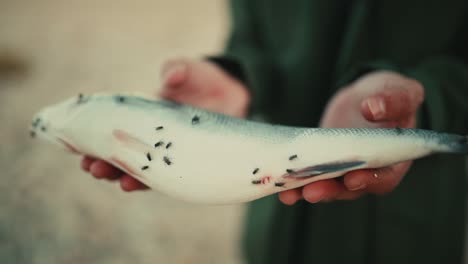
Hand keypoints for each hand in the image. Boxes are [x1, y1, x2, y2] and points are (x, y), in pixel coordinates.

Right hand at [82, 58, 249, 190]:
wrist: (234, 95)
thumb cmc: (205, 80)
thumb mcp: (190, 70)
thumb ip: (178, 69)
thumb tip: (170, 76)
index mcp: (147, 114)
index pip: (117, 127)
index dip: (97, 136)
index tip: (79, 143)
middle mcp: (155, 135)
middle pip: (124, 151)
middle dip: (105, 160)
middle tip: (90, 166)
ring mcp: (170, 150)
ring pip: (141, 168)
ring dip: (122, 174)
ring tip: (109, 177)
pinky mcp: (187, 161)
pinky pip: (166, 176)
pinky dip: (151, 181)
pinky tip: (134, 184)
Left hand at [279, 71, 424, 204]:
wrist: (366, 96)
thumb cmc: (389, 93)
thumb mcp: (399, 91)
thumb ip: (394, 100)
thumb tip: (373, 108)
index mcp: (393, 158)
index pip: (384, 177)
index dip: (370, 181)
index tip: (352, 180)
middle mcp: (368, 170)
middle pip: (351, 189)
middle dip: (331, 191)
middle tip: (312, 192)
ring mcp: (344, 169)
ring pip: (328, 186)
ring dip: (308, 190)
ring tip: (289, 193)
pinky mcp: (324, 164)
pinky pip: (311, 176)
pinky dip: (296, 183)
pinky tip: (281, 186)